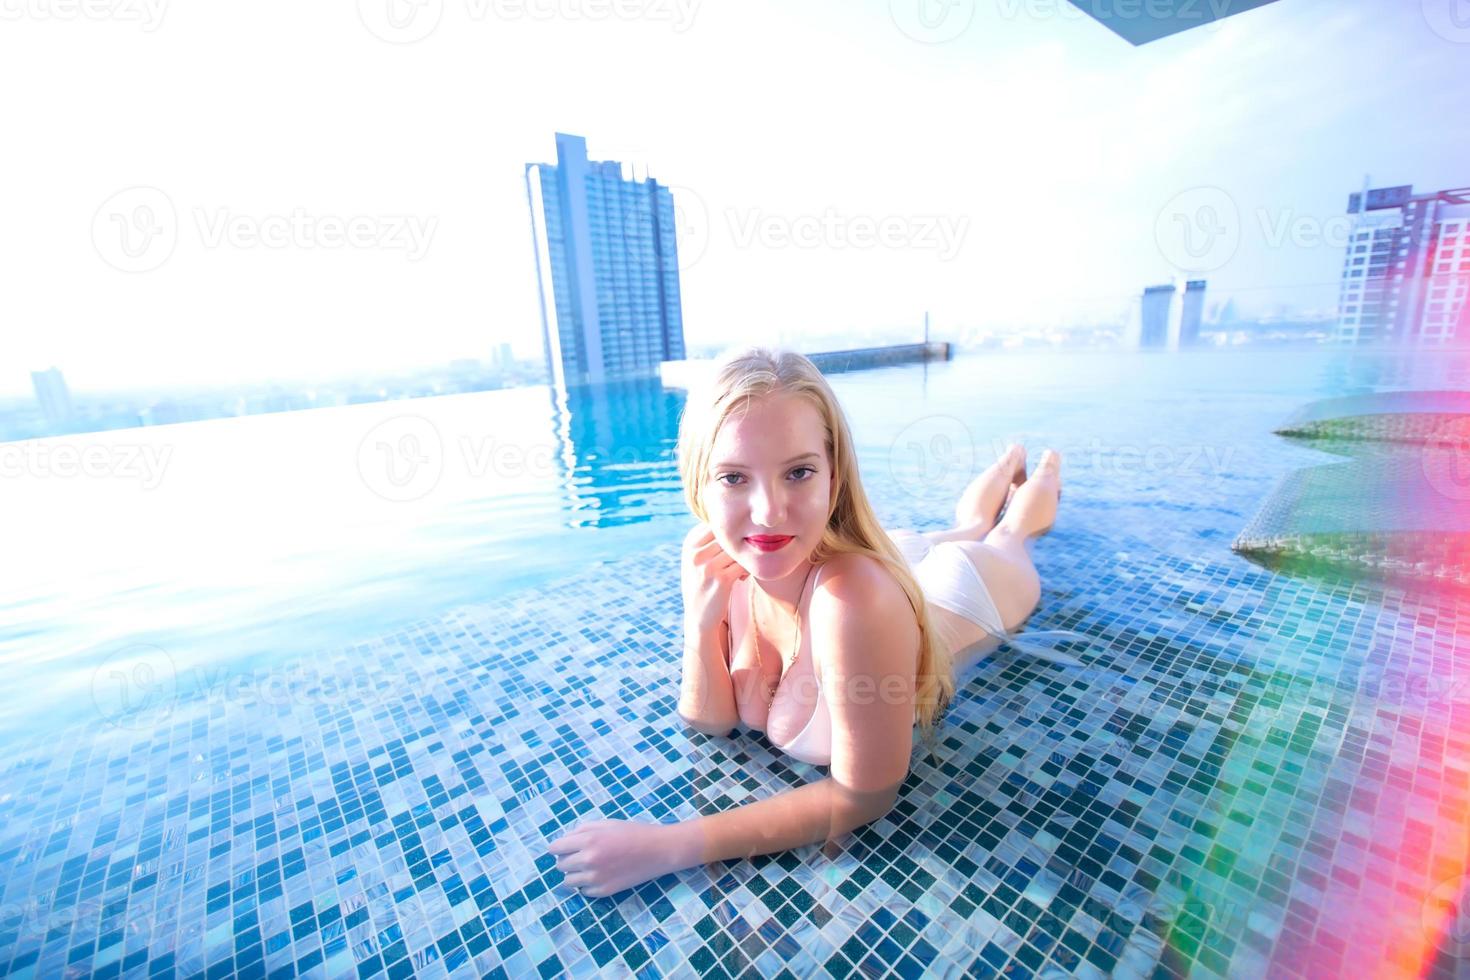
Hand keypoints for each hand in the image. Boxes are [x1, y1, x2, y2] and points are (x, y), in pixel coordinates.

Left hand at [548, 817, 696, 896]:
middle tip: (581, 856)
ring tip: (589, 867)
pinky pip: (584, 891)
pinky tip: (602, 875)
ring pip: (568, 882)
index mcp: (588, 840)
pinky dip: (588, 884)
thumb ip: (582, 830)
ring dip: (574, 874)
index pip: (555, 848)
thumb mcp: (606, 823)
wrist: (658, 850)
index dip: (558, 848)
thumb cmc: (633, 832)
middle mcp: (588, 860)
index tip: (564, 848)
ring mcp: (596, 878)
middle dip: (567, 860)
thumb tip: (565, 841)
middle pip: (560, 865)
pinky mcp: (604, 891)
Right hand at [681, 523, 748, 632]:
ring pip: (738, 550)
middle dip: (739, 545)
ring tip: (741, 568)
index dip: (730, 533)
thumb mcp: (696, 558)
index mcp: (689, 544)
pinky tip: (742, 577)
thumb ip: (708, 539)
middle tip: (742, 557)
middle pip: (729, 536)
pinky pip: (744, 565)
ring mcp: (708, 566)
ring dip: (745, 558)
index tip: (734, 545)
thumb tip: (732, 516)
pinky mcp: (722, 580)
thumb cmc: (701, 583)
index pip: (717, 525)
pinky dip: (747, 569)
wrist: (698, 616)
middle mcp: (696, 554)